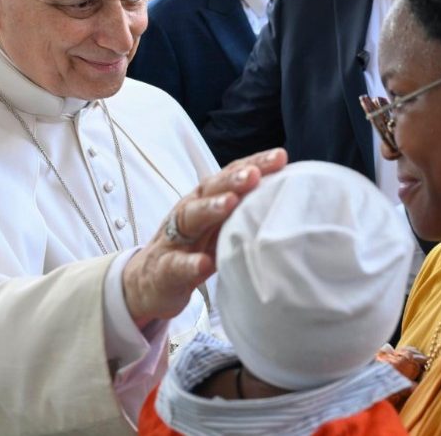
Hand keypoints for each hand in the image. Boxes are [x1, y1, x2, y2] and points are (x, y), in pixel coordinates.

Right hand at [122, 148, 287, 327]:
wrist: (150, 283)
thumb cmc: (193, 249)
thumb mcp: (219, 228)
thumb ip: (245, 212)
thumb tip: (291, 199)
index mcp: (206, 201)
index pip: (231, 176)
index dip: (254, 164)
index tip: (281, 157)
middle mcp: (188, 212)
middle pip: (210, 190)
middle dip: (232, 180)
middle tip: (254, 175)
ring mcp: (174, 240)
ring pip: (190, 218)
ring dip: (210, 208)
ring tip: (230, 203)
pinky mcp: (164, 270)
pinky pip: (176, 265)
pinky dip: (189, 263)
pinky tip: (204, 263)